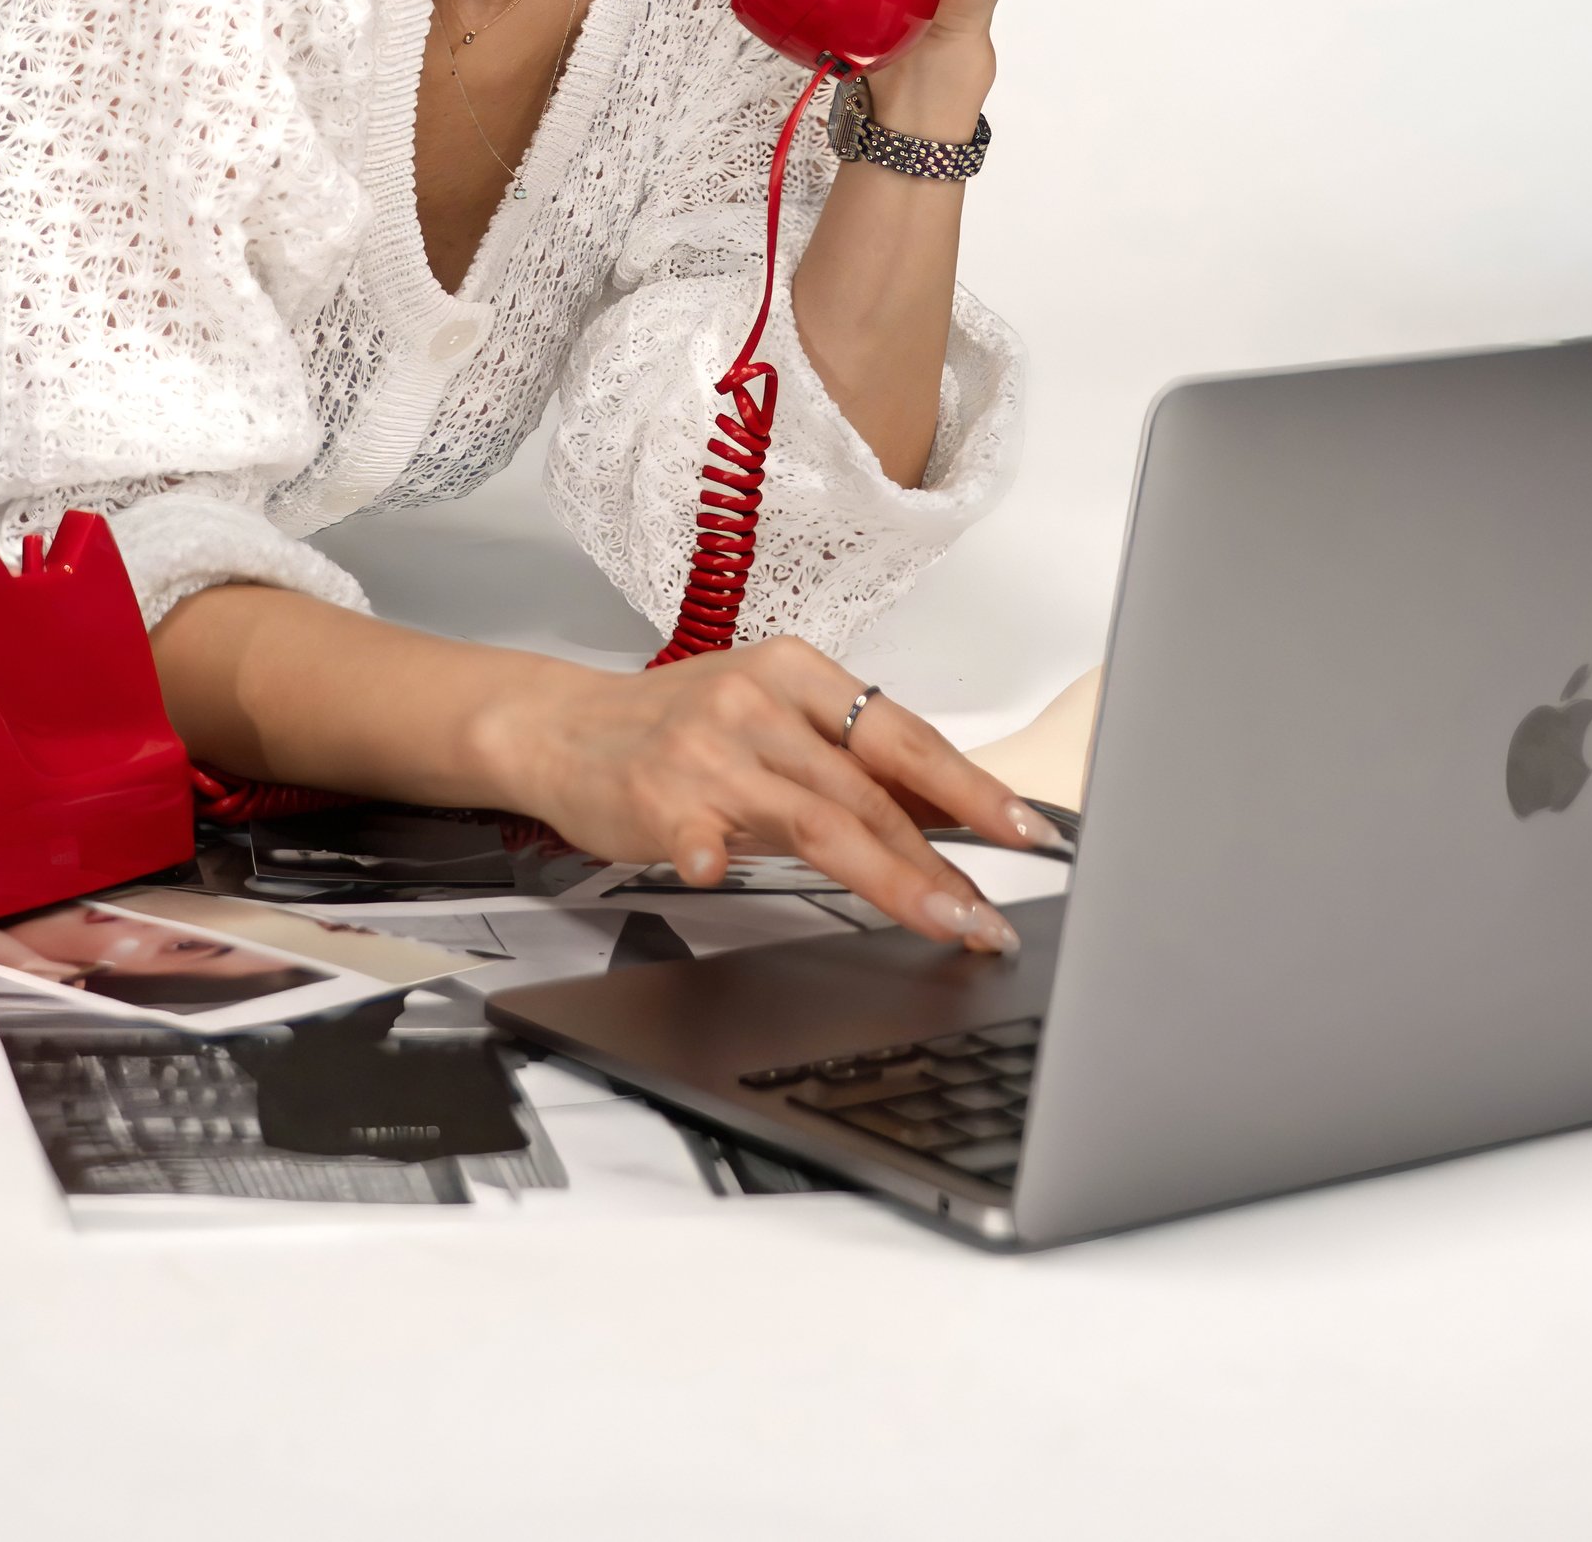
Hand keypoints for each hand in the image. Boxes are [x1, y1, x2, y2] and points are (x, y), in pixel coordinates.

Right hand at [479, 633, 1067, 951]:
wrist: (564, 726)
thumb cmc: (679, 725)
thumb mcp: (771, 715)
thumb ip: (848, 757)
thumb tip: (955, 809)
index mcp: (795, 672)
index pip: (902, 732)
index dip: (971, 785)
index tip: (1028, 828)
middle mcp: (756, 703)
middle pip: (869, 790)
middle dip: (943, 860)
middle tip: (991, 915)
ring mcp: (706, 751)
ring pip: (817, 820)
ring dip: (891, 878)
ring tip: (945, 920)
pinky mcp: (657, 799)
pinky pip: (694, 832)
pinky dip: (709, 855)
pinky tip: (717, 874)